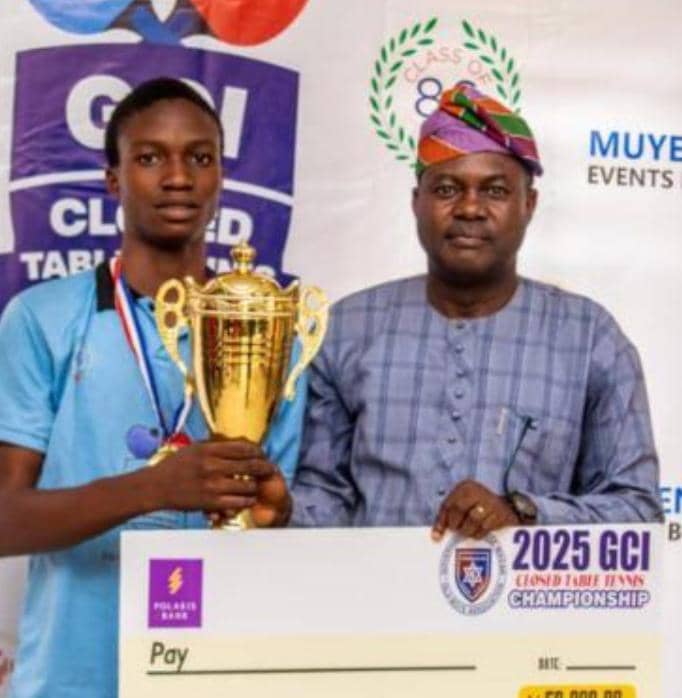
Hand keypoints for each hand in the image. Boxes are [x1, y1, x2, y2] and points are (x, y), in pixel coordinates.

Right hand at [147, 438, 274, 514]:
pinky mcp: (211, 502)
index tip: (262, 454)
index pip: (244, 447)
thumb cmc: (175, 466)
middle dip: (265, 467)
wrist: (155, 487)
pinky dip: (247, 500)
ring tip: (258, 485)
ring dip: (256, 485)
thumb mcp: (195, 449)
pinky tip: (248, 498)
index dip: (258, 451)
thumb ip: (216, 447)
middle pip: (250, 465)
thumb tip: (240, 445)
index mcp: (209, 449)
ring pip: (247, 485)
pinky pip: (238, 501)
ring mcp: (212, 485)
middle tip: (271, 469)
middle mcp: (212, 466)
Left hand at [431, 479, 519, 540]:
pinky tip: (476, 534)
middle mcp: (477, 491)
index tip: (437, 537)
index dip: (441, 521)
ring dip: (467, 530)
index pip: (448, 504)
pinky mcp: (500, 514)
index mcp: (465, 487)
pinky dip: (478, 534)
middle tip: (456, 531)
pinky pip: (485, 527)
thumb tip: (436, 537)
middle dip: (455, 523)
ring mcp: (490, 502)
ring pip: (473, 518)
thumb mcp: (463, 506)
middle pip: (459, 507)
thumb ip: (449, 517)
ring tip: (466, 533)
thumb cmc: (478, 507)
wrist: (506, 507)